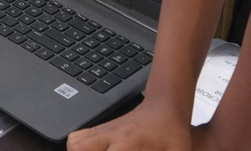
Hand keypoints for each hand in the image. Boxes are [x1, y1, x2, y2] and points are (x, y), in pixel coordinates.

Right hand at [65, 97, 193, 150]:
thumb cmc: (172, 131)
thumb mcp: (175, 150)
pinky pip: (80, 136)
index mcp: (127, 143)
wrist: (166, 105)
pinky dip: (79, 147)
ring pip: (75, 141)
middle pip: (79, 147)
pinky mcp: (103, 127)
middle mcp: (111, 135)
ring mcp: (105, 129)